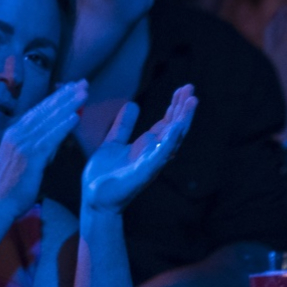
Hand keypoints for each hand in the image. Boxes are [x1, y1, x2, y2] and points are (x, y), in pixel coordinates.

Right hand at [0, 80, 86, 215]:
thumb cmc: (9, 188)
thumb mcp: (21, 162)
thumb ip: (38, 148)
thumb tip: (55, 140)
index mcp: (14, 133)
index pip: (38, 111)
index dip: (56, 98)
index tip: (71, 88)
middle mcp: (17, 133)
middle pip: (45, 110)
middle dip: (65, 95)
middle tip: (83, 83)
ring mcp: (22, 144)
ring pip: (49, 119)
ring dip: (68, 105)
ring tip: (83, 93)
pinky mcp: (29, 156)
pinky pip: (49, 138)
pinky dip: (62, 126)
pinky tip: (75, 117)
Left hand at [83, 85, 196, 214]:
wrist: (95, 198)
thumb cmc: (106, 174)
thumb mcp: (113, 142)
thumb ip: (123, 126)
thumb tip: (132, 104)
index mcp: (147, 147)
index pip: (166, 123)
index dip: (175, 106)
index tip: (183, 89)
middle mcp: (153, 154)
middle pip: (174, 128)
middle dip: (183, 109)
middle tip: (191, 88)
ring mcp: (151, 163)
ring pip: (173, 139)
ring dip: (183, 120)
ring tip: (192, 101)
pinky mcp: (144, 172)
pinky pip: (160, 155)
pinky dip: (169, 141)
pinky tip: (176, 126)